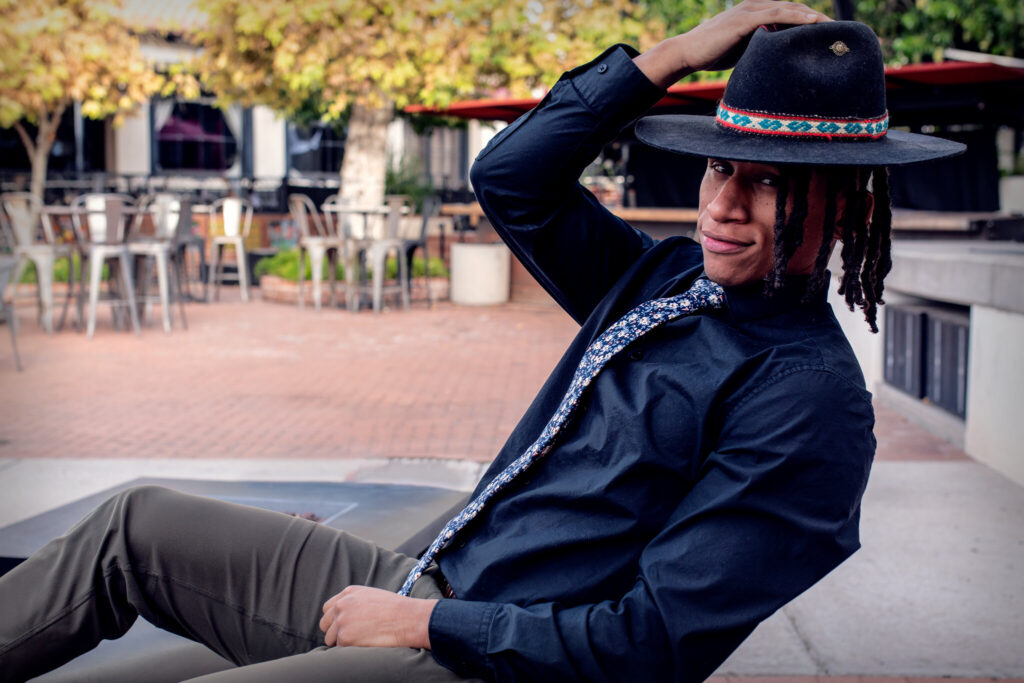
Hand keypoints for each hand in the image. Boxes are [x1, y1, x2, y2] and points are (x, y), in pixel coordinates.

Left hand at [319, 585, 437, 649]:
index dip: (335, 619)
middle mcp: (341, 605)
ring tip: (361, 640)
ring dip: (342, 642)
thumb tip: (347, 616)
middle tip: (350, 637)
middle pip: (325, 623)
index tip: (344, 626)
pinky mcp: (344, 637)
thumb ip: (355, 602)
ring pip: (330, 638)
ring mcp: (342, 621)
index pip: (328, 608)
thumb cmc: (396, 609)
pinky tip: (365, 643)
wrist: (406, 618)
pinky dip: (350, 649)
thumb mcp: (372, 596)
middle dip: (335, 631)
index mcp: (349, 593)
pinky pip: (340, 648)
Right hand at [634, 0, 831, 87]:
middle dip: (816, 17)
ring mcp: (749, 10)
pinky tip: (813, 22)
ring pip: (788, 8)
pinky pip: (777, 14)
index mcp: (754, 13)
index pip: (787, 12)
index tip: (826, 32)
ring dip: (812, 16)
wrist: (686, 53)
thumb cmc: (711, 54)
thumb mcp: (742, 50)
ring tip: (832, 26)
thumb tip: (777, 62)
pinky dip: (796, 17)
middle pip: (793, 7)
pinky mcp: (745, 19)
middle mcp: (754, 7)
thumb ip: (759, 49)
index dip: (807, 20)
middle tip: (838, 30)